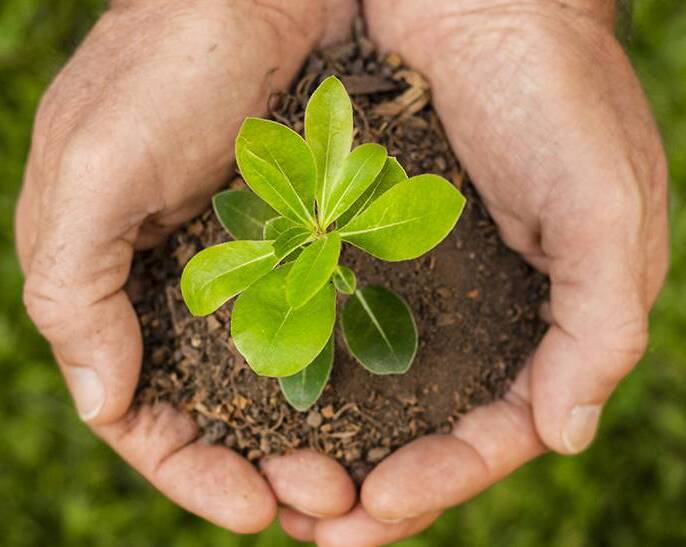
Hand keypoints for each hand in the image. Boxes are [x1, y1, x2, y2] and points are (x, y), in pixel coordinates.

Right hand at [15, 0, 357, 532]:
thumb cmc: (164, 68)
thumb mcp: (90, 171)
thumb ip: (73, 287)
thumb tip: (101, 402)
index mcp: (116, 289)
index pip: (142, 415)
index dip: (191, 472)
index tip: (254, 510)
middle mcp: (182, 290)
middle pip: (216, 413)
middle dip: (261, 468)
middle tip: (324, 503)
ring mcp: (247, 270)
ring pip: (273, 384)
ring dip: (310, 437)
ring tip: (355, 480)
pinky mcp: (302, 243)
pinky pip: (317, 330)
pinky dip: (339, 375)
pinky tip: (378, 407)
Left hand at [291, 1, 668, 543]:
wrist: (478, 2)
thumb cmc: (553, 91)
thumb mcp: (605, 206)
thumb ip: (600, 324)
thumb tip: (564, 432)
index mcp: (543, 321)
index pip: (500, 429)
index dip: (447, 475)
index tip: (381, 506)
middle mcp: (476, 313)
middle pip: (428, 428)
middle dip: (380, 486)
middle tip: (320, 529)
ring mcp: (415, 281)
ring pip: (375, 390)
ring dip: (333, 446)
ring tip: (281, 491)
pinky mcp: (360, 243)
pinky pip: (332, 324)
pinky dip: (305, 372)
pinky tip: (266, 403)